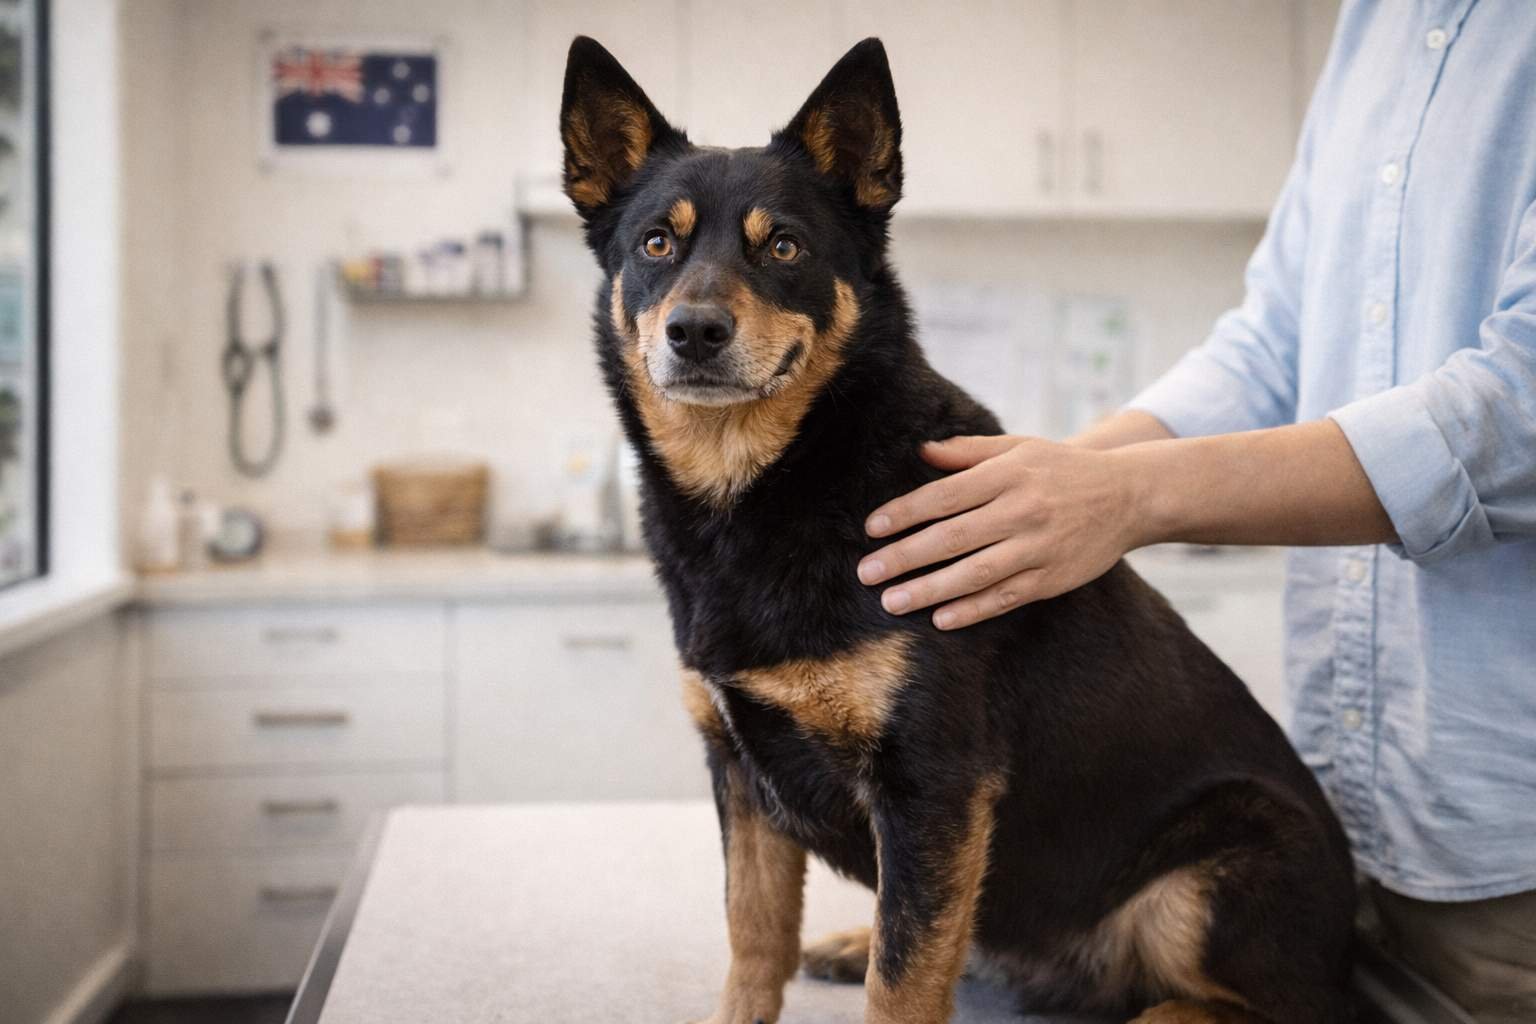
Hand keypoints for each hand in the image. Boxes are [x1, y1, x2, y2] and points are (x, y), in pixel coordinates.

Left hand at [857, 435, 1146, 628]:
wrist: (1129, 494)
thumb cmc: (1061, 469)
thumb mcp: (1019, 447)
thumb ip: (968, 451)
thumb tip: (921, 452)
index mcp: (1008, 474)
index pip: (945, 496)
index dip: (905, 512)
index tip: (872, 528)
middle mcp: (1022, 510)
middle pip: (953, 537)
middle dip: (905, 557)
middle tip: (866, 572)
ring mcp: (1039, 547)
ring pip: (975, 573)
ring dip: (930, 590)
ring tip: (892, 602)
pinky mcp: (1053, 577)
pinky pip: (1006, 596)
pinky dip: (973, 609)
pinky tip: (941, 619)